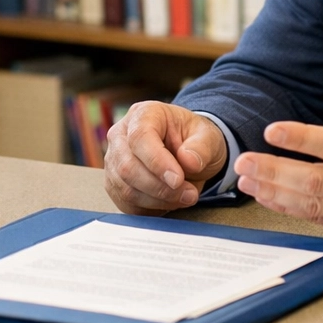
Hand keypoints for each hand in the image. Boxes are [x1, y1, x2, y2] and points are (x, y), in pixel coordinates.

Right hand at [104, 101, 227, 214]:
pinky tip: (169, 202)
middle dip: (160, 187)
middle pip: (127, 167)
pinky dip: (150, 208)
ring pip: (126, 189)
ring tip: (184, 197)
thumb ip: (202, 147)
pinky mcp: (114, 183)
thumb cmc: (194, 140)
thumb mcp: (208, 137)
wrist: (187, 152)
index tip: (178, 179)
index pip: (139, 138)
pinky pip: (126, 203)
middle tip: (189, 194)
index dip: (157, 162)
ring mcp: (113, 160)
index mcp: (144, 114)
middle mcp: (121, 135)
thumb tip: (189, 161)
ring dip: (158, 200)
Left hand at [234, 43, 322, 246]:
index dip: (302, 139)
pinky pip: (322, 220)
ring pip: (314, 204)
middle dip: (277, 171)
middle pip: (317, 180)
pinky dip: (292, 209)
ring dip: (276, 193)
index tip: (272, 130)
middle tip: (245, 161)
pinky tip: (268, 197)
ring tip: (247, 179)